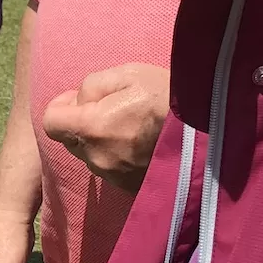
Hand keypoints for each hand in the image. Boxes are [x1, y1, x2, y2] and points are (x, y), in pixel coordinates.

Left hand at [43, 63, 169, 192]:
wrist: (211, 132)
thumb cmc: (169, 96)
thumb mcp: (128, 73)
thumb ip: (92, 85)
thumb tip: (77, 102)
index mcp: (93, 127)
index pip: (51, 122)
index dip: (61, 106)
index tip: (80, 99)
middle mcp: (99, 158)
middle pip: (71, 140)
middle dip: (83, 123)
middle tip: (112, 108)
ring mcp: (115, 178)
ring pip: (92, 156)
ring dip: (102, 141)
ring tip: (133, 127)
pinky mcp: (131, 189)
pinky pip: (112, 170)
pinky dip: (120, 157)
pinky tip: (143, 144)